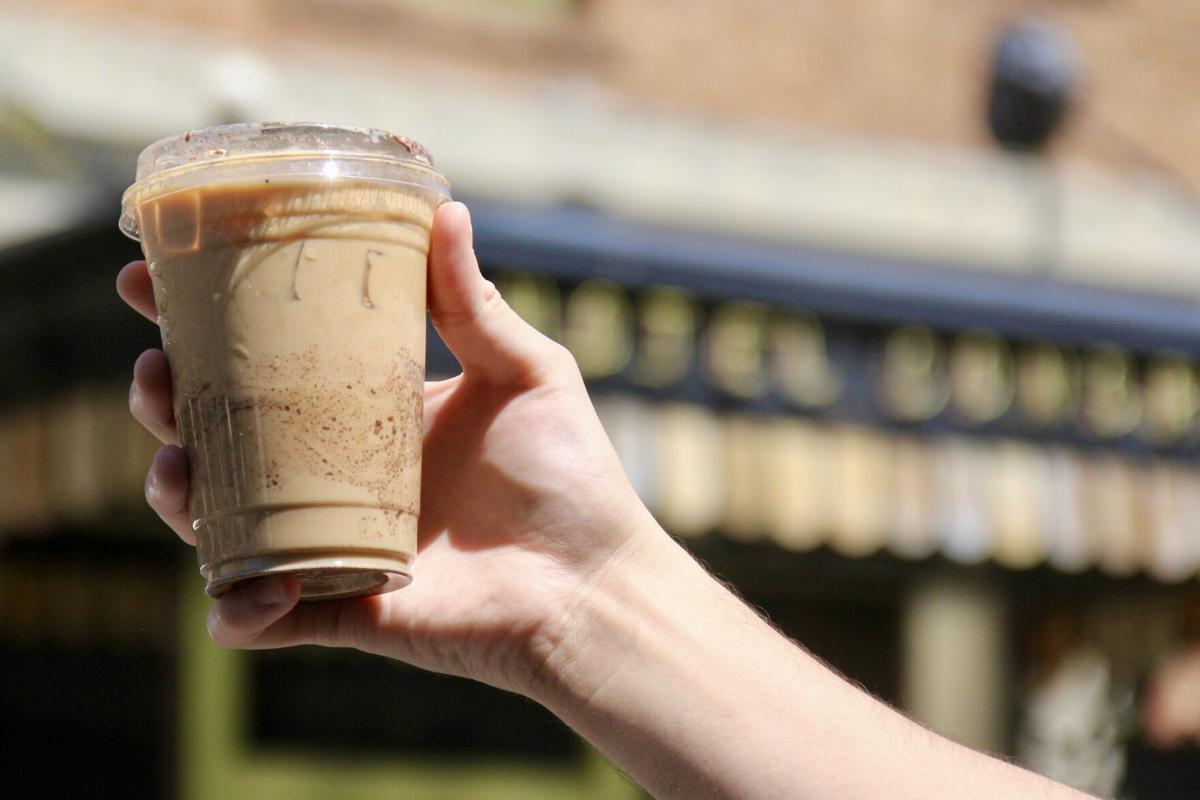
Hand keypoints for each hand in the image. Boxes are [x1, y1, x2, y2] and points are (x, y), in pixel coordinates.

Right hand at [117, 201, 656, 695]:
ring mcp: (329, 541)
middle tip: (154, 372)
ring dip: (177, 493)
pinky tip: (249, 590)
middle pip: (221, 432)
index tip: (147, 281)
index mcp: (366, 410)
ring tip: (176, 463)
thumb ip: (475, 303)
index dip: (199, 323)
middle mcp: (333, 472)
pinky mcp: (341, 608)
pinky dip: (238, 612)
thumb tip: (449, 209)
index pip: (266, 358)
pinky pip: (262, 617)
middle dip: (165, 401)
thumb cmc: (569, 473)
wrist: (592, 579)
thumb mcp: (523, 371)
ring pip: (220, 519)